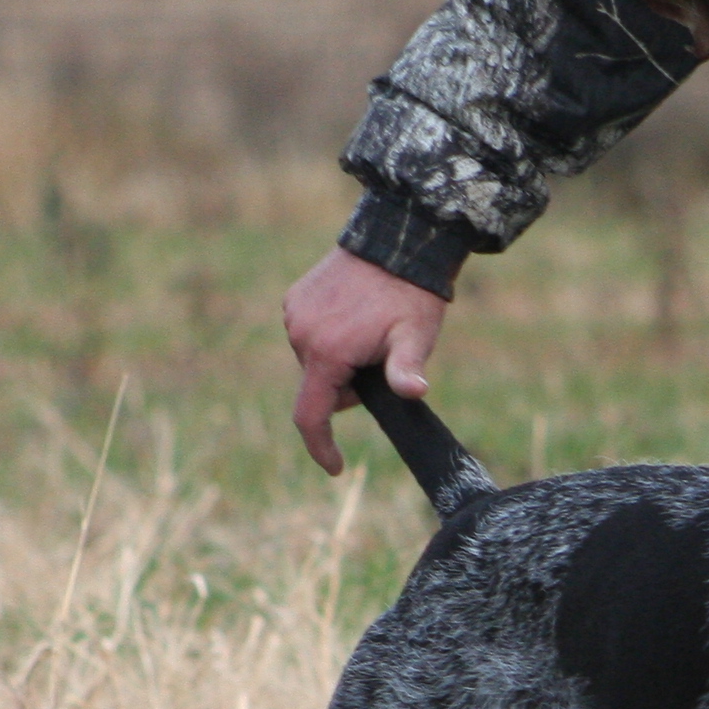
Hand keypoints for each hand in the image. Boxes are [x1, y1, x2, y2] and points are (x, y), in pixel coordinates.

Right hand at [282, 248, 448, 474]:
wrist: (397, 241)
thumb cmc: (410, 294)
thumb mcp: (415, 336)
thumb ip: (407, 369)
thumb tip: (414, 393)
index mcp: (326, 352)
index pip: (311, 416)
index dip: (321, 446)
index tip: (336, 467)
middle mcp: (300, 334)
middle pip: (318, 386)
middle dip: (347, 388)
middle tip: (380, 361)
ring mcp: (294, 314)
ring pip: (314, 361)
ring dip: (338, 361)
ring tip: (370, 331)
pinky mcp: (295, 298)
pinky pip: (309, 335)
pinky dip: (329, 339)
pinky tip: (355, 317)